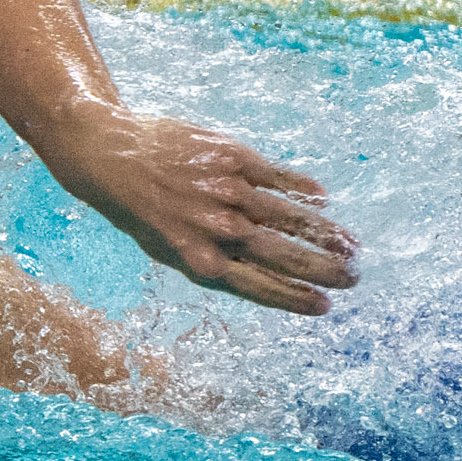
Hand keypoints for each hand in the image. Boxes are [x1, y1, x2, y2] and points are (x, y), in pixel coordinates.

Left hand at [50, 106, 358, 314]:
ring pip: (291, 217)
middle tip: (354, 277)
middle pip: (285, 256)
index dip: (297, 298)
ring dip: (327, 233)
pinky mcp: (233, 157)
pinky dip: (304, 190)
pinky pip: (280, 177)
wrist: (107, 154)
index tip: (326, 306)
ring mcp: (228, 192)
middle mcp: (218, 230)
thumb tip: (266, 275)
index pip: (262, 287)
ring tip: (353, 245)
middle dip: (325, 270)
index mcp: (200, 261)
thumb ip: (216, 262)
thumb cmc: (140, 209)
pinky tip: (323, 198)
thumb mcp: (169, 248)